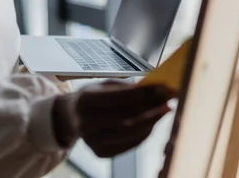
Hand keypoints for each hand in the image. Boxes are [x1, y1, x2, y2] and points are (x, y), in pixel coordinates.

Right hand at [52, 80, 173, 157]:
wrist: (69, 117)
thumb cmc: (92, 97)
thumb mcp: (103, 85)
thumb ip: (127, 88)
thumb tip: (156, 90)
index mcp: (85, 101)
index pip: (120, 97)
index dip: (145, 94)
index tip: (165, 88)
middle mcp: (86, 123)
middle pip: (127, 118)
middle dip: (152, 108)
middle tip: (169, 99)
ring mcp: (92, 141)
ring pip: (131, 133)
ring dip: (152, 121)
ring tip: (163, 109)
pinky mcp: (100, 153)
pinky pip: (129, 144)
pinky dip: (144, 132)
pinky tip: (151, 122)